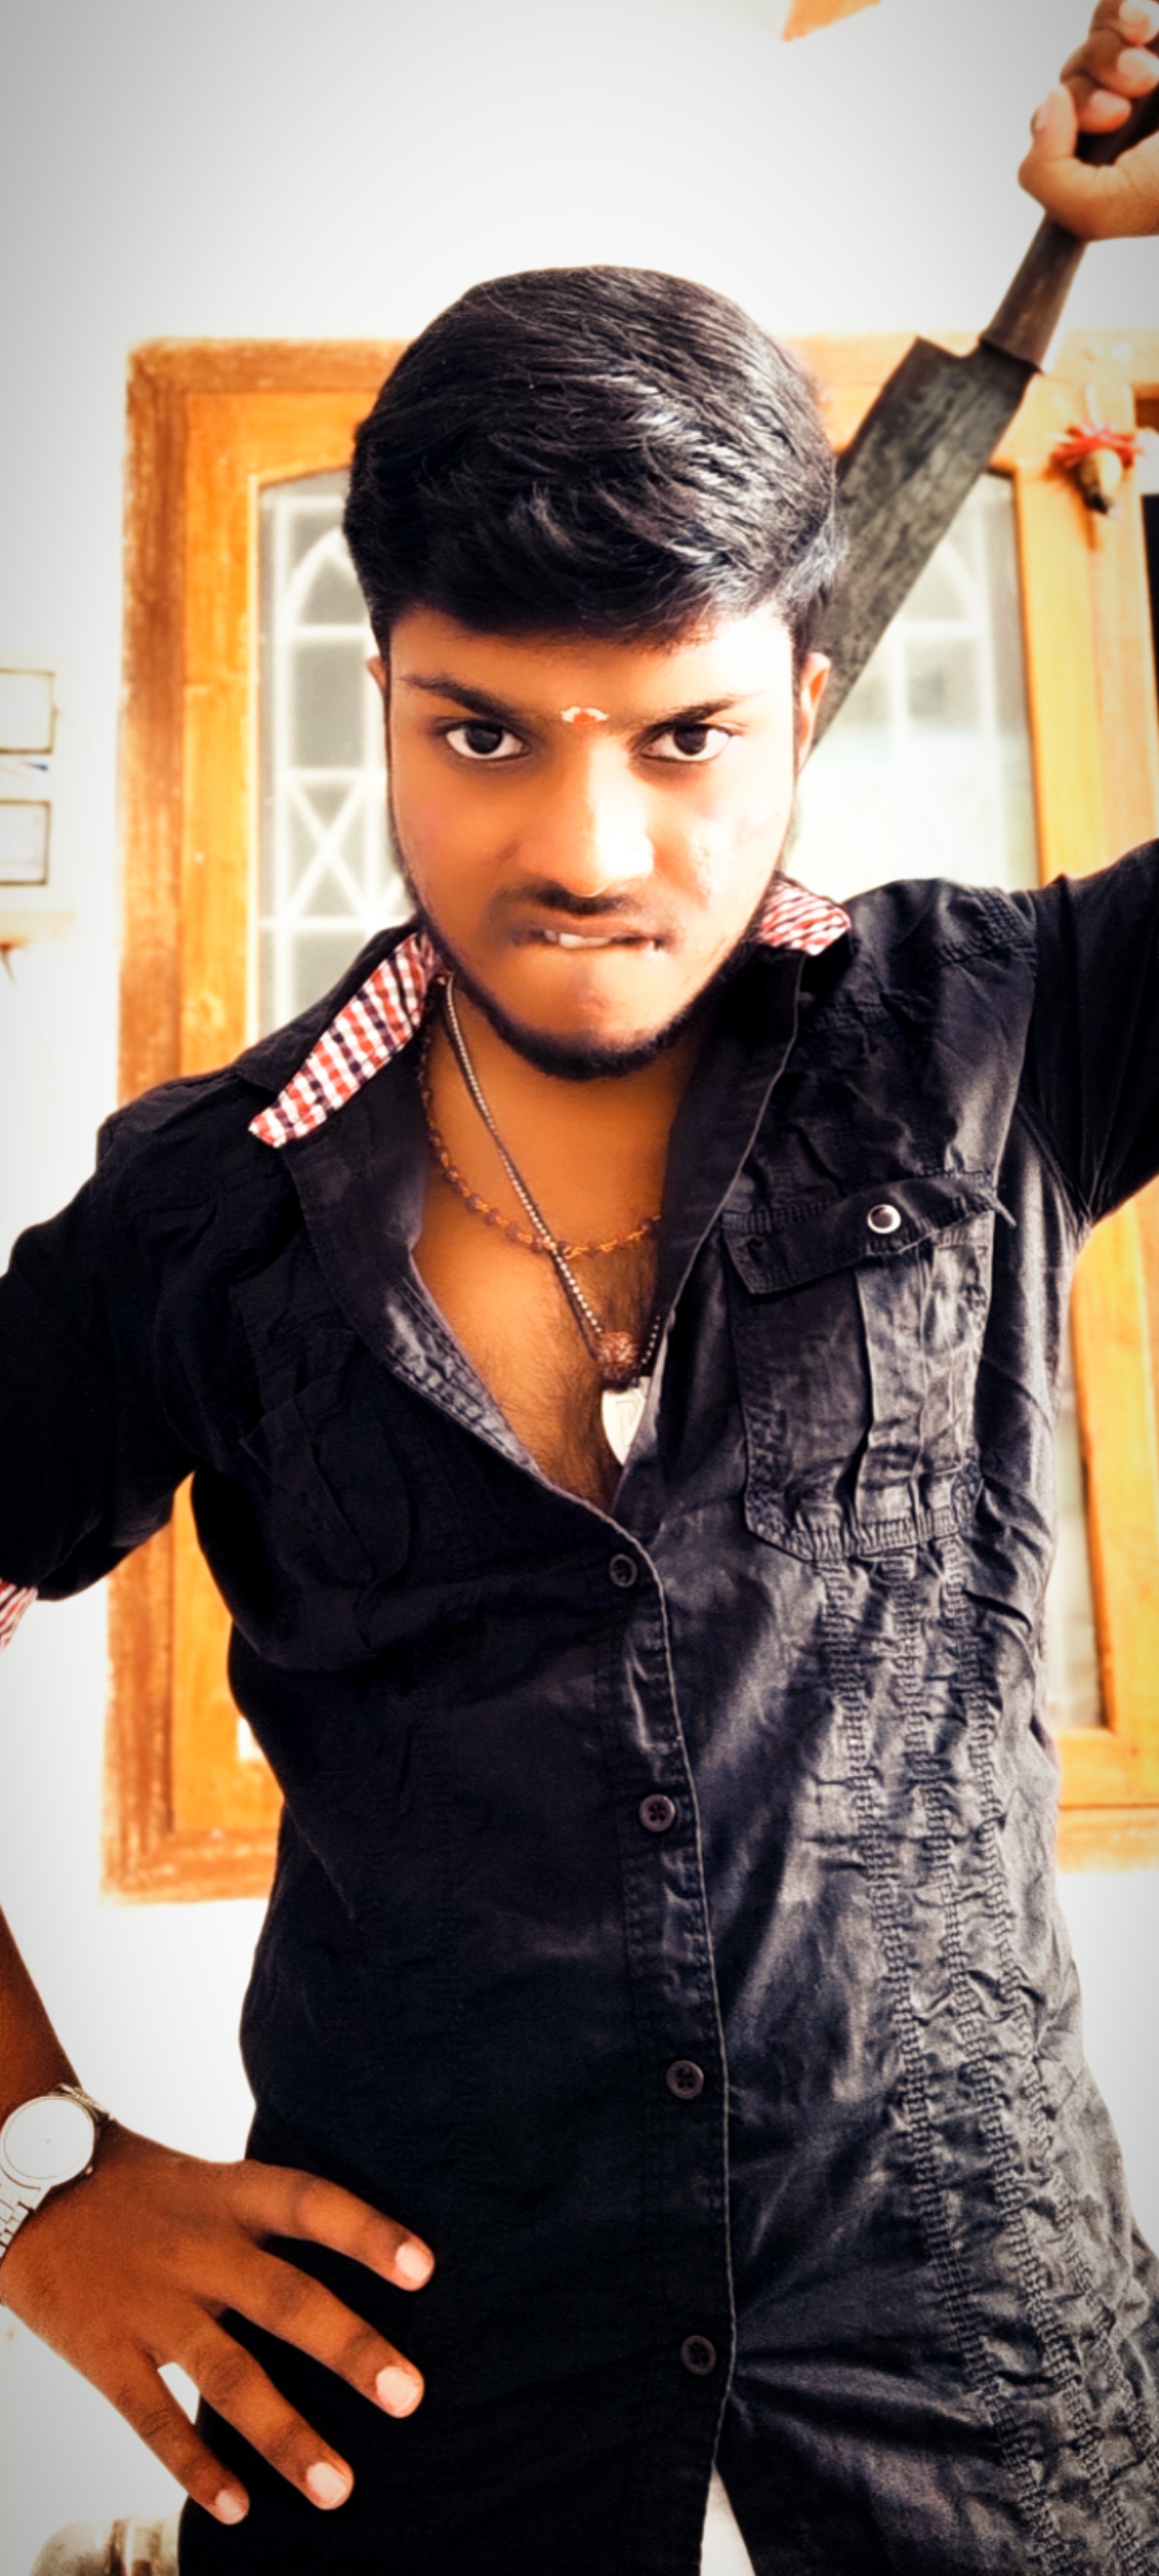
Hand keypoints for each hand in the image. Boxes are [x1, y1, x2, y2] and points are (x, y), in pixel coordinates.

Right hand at [0, 2120, 432, 2527]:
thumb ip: (271, 2222)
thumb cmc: (144, 2192)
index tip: (425, 2269)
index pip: (311, 2205)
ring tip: (339, 2488)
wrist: (31, 2182)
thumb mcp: (212, 2183)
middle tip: (410, 2396)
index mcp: (230, 2196)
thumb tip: (365, 2256)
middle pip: (285, 2299)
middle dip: (349, 2350)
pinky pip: (153, 2416)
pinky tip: (236, 2508)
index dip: (367, 2233)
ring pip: (228, 2375)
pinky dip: (194, 2466)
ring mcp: (152, 2303)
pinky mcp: (104, 2350)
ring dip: (286, 2435)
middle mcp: (199, 2248)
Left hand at [1019, 2, 1158, 236]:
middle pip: (1070, 80)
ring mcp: (1147, 70)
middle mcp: (1130, 114)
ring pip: (1094, 40)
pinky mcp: (1157, 31)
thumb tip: (1049, 101)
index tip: (1110, 120)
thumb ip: (1047, 177)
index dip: (1060, 125)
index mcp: (1110, 161)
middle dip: (1092, 87)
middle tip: (1135, 94)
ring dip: (1112, 50)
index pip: (1052, 129)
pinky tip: (1145, 22)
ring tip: (1152, 71)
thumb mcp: (1101, 209)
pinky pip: (1118, 3)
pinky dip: (1124, 7)